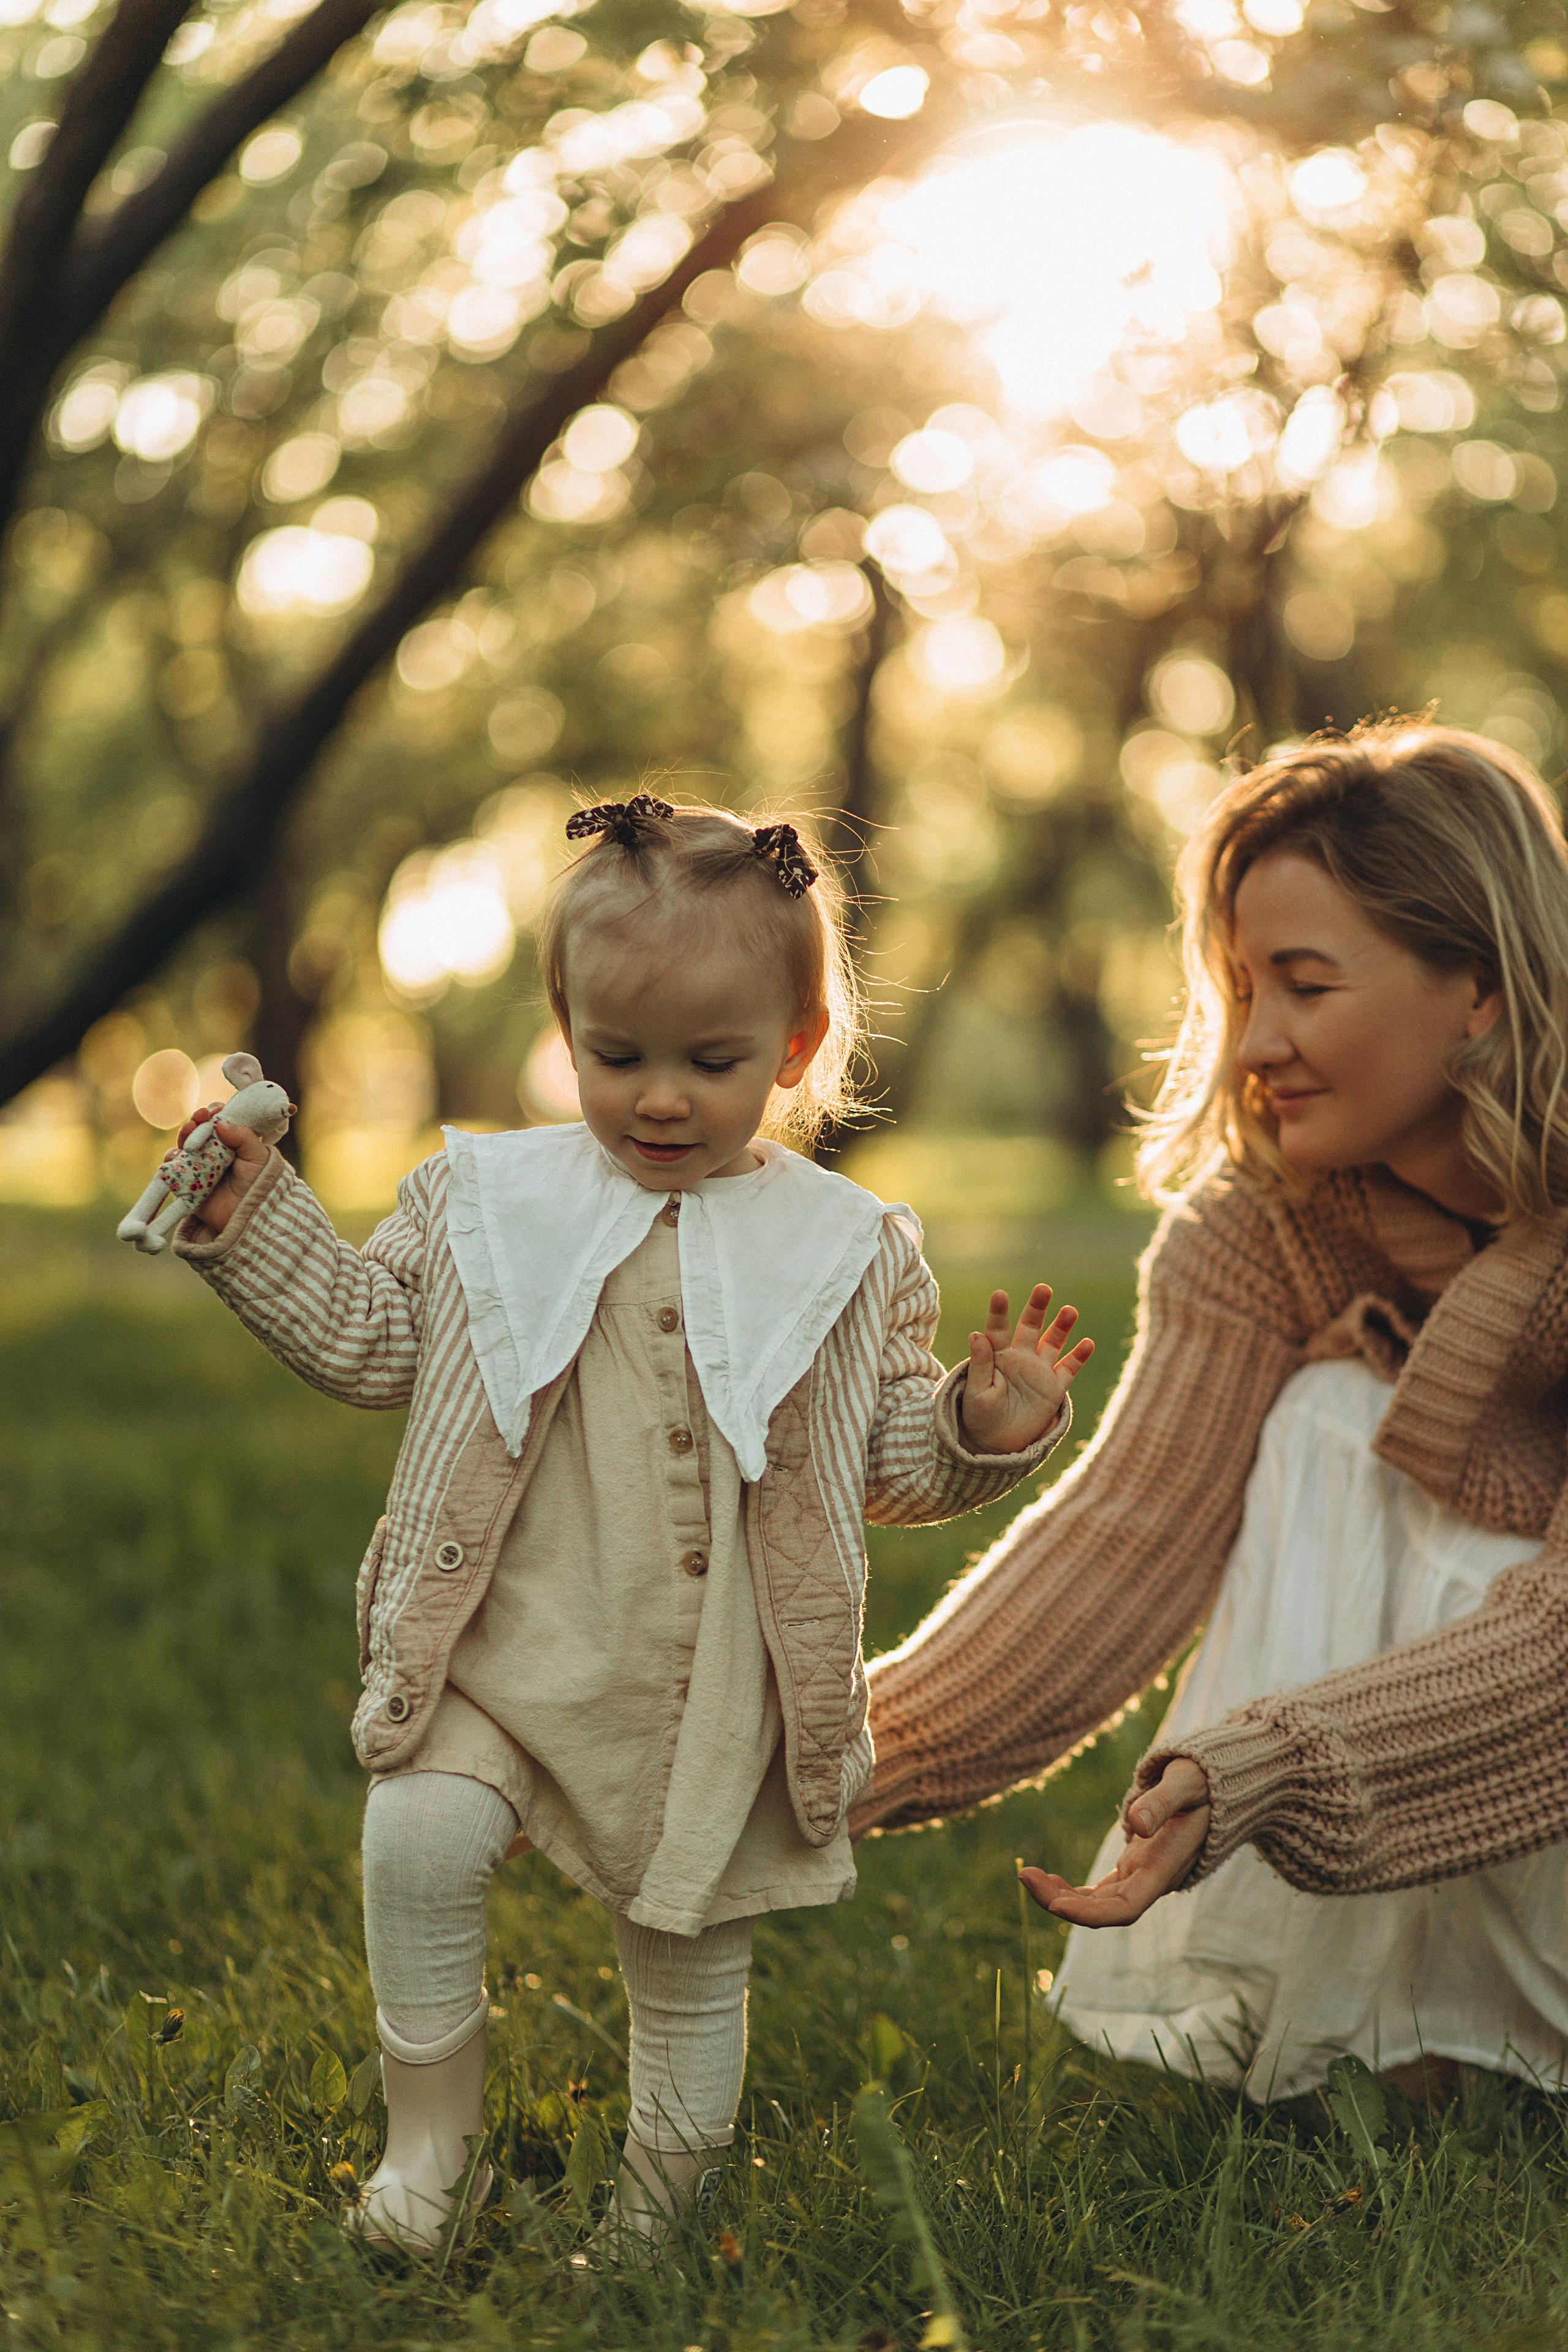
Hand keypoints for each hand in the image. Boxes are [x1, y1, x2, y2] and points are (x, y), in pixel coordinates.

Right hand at [170, 1105, 270, 1235]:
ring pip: (184, 1145)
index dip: (214, 1113)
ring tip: (188, 1132)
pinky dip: (171, 1160)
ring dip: (183, 1136)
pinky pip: (173, 1168)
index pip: (219, 1121)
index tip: (215, 1110)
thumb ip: (243, 1137)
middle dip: (196, 1121)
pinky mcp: (187, 1181)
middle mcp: (213, 1151)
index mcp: (232, 1142)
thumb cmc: (258, 1184)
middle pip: (198, 1130)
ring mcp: (199, 1165)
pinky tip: (176, 1156)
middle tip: (199, 1118)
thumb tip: (220, 1122)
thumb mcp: (257, 1157)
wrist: (249, 1215)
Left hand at [957, 1284, 1093, 1453]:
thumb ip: (980, 1365)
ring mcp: (1038, 1370)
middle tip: (1043, 1289)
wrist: (997, 1444)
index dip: (999, 1312)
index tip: (1000, 1294)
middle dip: (1037, 1308)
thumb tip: (976, 1334)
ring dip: (1061, 1327)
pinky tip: (1087, 1343)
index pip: (997, 1329)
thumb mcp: (976, 1393)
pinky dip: (1078, 1357)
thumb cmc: (979, 1416)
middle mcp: (1019, 1357)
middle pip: (1029, 1327)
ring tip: (1069, 1311)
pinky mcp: (1053, 1388)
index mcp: (996, 1356)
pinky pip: (1068, 1369)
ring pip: (1052, 1343)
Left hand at [1018, 1758, 1210, 1926]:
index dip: (1090, 1913)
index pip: (1126, 1906)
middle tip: (1024, 1875)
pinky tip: (1048, 1879)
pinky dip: (1074, 1891)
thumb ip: (1162, 1800)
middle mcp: (1153, 1878)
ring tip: (1028, 1875)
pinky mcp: (1136, 1868)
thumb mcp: (1186, 1781)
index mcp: (1166, 1864)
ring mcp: (1143, 1876)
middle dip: (1062, 1902)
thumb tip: (1136, 1824)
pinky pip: (1101, 1892)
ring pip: (1099, 1903)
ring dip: (1062, 1897)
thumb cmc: (1206, 1780)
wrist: (1222, 1787)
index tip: (1054, 1904)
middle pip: (1105, 1910)